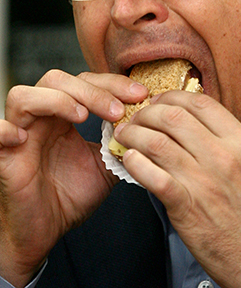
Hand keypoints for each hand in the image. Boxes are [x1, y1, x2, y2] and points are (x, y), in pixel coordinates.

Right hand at [0, 70, 147, 287]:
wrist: (43, 234)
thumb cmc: (68, 198)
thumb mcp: (105, 166)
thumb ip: (122, 144)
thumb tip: (151, 127)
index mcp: (63, 114)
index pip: (85, 81)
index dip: (113, 83)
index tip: (141, 95)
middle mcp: (40, 118)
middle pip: (58, 80)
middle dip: (92, 89)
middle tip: (119, 110)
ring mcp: (19, 134)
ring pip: (25, 95)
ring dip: (57, 100)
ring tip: (83, 116)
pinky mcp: (3, 157)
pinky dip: (6, 130)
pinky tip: (25, 138)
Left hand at [115, 92, 240, 287]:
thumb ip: (228, 143)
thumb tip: (197, 127)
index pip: (201, 103)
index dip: (173, 97)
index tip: (160, 101)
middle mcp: (224, 155)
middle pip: (175, 116)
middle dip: (148, 112)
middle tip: (137, 118)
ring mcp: (205, 180)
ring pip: (159, 142)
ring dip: (135, 135)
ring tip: (125, 136)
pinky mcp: (187, 207)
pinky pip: (154, 176)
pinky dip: (136, 164)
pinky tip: (129, 160)